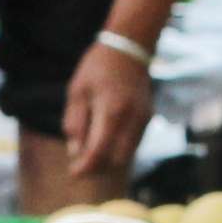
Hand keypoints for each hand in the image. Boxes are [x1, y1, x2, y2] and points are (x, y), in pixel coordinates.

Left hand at [60, 37, 157, 188]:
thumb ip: (75, 124)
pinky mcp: (148, 119)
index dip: (85, 167)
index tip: (73, 174)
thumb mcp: (77, 93)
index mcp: (111, 111)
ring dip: (108, 160)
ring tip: (91, 150)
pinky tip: (104, 139)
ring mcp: (143, 120)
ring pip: (126, 155)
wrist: (129, 49)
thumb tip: (76, 153)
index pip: (99, 151)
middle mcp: (131, 119)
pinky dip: (118, 148)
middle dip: (98, 167)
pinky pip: (133, 144)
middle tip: (80, 164)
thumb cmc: (97, 68)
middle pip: (116, 160)